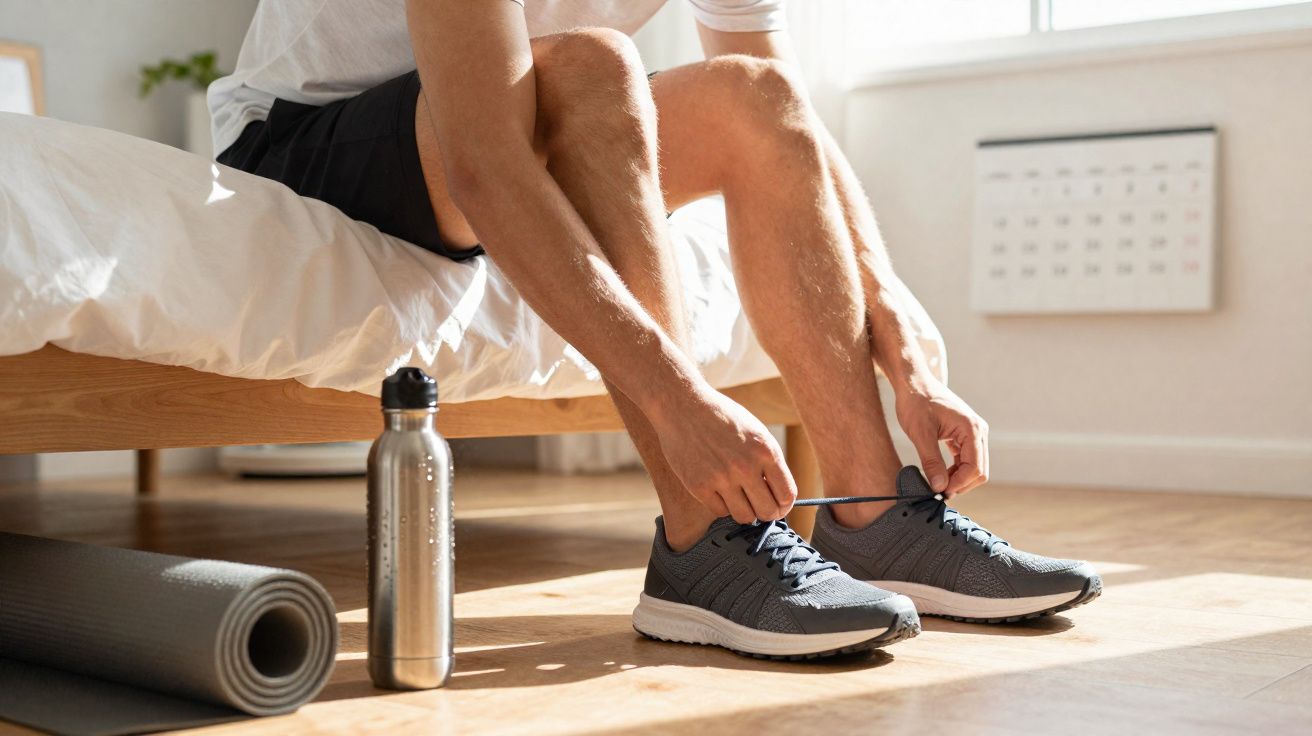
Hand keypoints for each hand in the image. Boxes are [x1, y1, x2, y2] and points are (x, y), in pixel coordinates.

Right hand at [651, 387, 797, 523]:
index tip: (778, 504)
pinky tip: (719, 490)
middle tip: (759, 505)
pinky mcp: (699, 486)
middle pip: (768, 511)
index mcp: (765, 450)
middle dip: (767, 512)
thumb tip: (779, 496)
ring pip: (745, 517)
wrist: (682, 406)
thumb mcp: (755, 431)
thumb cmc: (722, 418)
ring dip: (745, 511)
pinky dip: (723, 505)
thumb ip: (768, 461)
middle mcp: (745, 466)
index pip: (786, 495)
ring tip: (739, 498)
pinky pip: (721, 511)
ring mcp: (721, 478)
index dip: (784, 504)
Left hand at [894, 376, 988, 498]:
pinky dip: (956, 470)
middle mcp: (978, 431)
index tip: (939, 492)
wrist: (913, 383)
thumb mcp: (920, 433)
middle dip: (960, 484)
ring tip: (936, 484)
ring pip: (974, 467)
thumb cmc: (916, 402)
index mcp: (972, 429)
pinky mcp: (965, 435)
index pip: (975, 467)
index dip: (958, 484)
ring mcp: (973, 433)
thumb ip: (931, 461)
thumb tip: (939, 487)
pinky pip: (966, 459)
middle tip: (937, 491)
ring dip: (958, 478)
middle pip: (979, 470)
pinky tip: (940, 474)